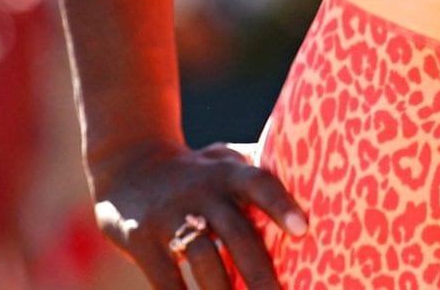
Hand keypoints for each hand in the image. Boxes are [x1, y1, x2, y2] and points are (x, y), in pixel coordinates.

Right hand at [90, 138, 306, 289]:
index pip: (260, 183)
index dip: (281, 205)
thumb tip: (314, 189)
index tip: (303, 229)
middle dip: (259, 270)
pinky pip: (165, 278)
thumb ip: (257, 176)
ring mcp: (168, 215)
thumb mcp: (222, 162)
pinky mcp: (139, 239)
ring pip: (202, 258)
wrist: (126, 164)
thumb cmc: (195, 172)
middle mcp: (200, 192)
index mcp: (228, 173)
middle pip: (236, 232)